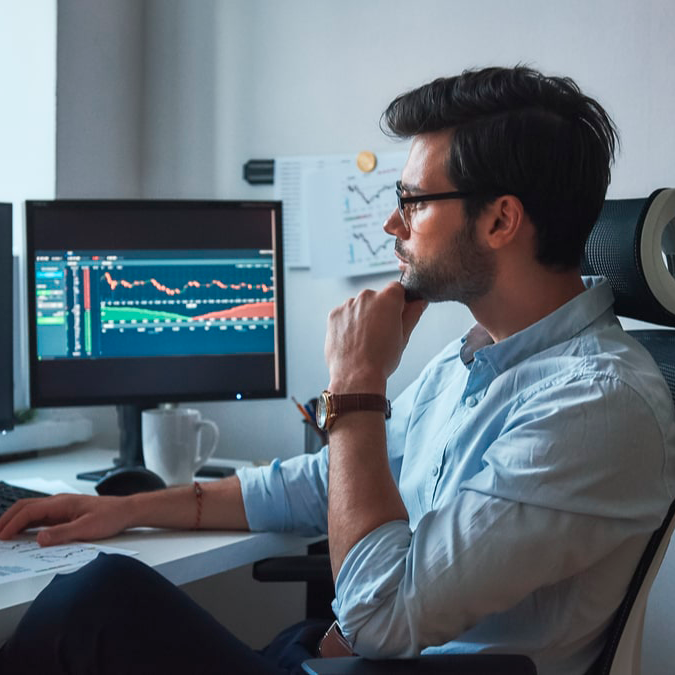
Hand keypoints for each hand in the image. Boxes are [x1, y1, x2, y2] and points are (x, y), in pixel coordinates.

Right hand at [0, 493, 132, 545]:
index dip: (12, 524)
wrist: (126, 510)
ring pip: (31, 511)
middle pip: (25, 507)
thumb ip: (63, 534)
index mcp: (61, 503)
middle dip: (7, 519)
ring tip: (2, 534)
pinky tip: (22, 534)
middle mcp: (58, 502)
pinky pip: (40, 517)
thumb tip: (40, 539)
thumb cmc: (111, 516)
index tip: (1, 537)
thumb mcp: (87, 528)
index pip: (29, 511)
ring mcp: (61, 507)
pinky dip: (26, 524)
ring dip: (15, 521)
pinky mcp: (65, 513)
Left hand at [324, 282, 426, 392]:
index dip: (399, 303)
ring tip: (365, 340)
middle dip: (379, 311)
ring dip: (363, 317)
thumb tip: (419, 302)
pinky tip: (353, 340)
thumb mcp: (404, 336)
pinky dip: (348, 324)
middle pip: (376, 298)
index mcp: (387, 299)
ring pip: (359, 306)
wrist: (356, 376)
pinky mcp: (334, 315)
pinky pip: (345, 315)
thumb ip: (413, 314)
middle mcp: (366, 296)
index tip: (397, 316)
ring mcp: (348, 305)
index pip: (396, 289)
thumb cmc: (381, 359)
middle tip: (380, 334)